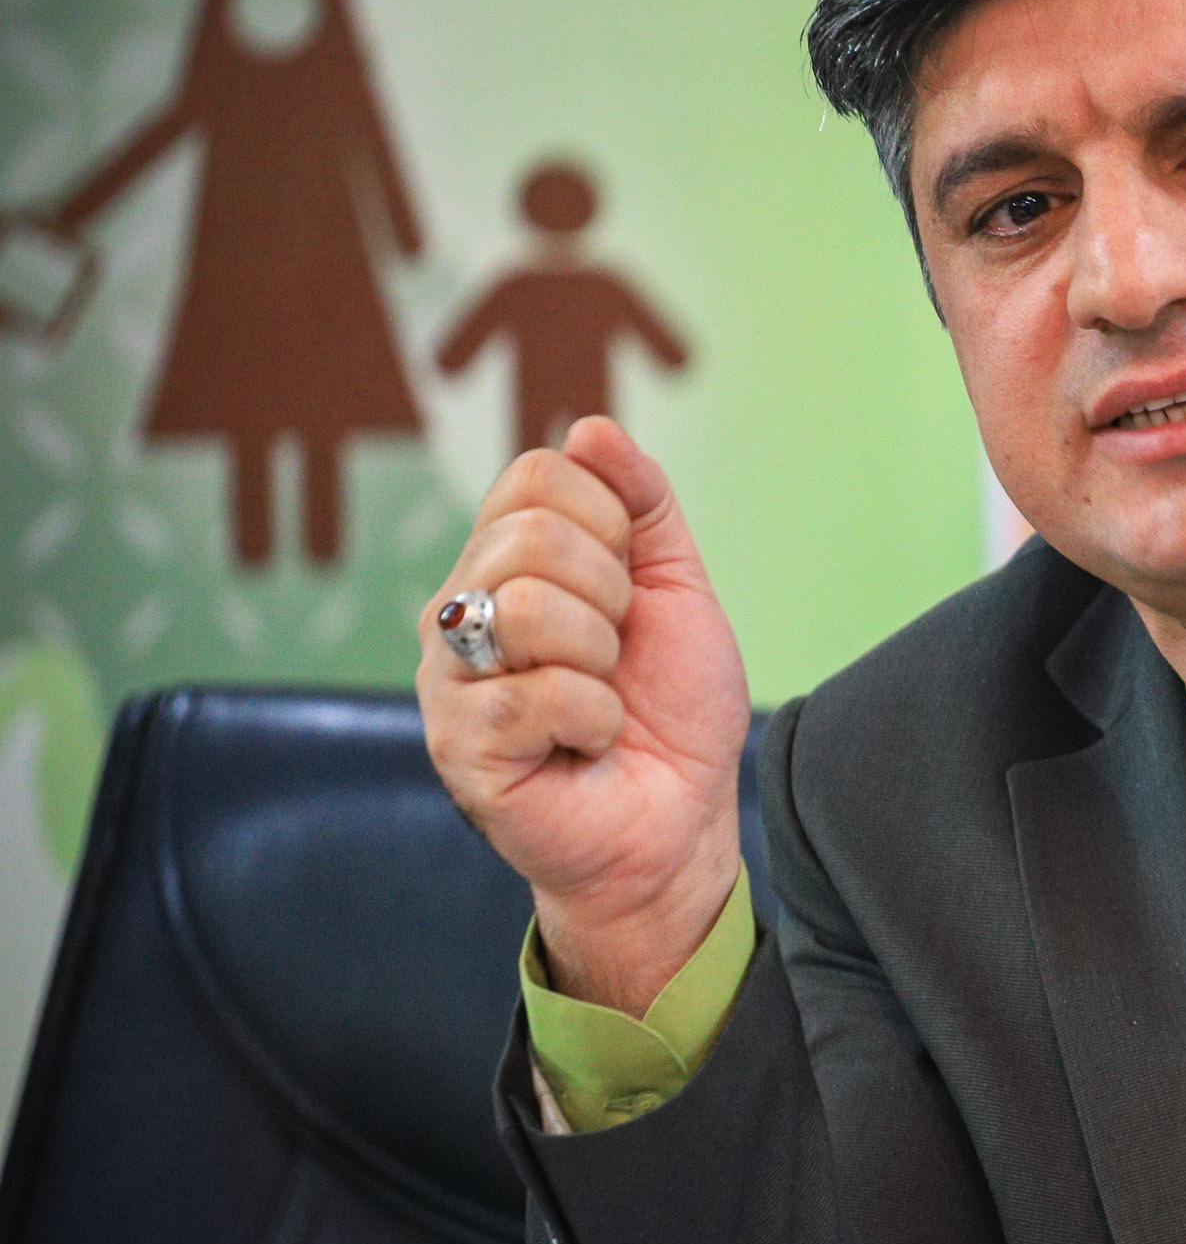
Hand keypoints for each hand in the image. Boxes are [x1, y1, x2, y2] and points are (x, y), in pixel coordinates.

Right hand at [418, 417, 749, 1014]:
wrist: (680, 816)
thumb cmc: (671, 706)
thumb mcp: (677, 587)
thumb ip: (642, 503)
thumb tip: (593, 426)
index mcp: (507, 560)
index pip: (537, 475)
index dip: (612, 522)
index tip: (632, 587)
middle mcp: (462, 606)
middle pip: (534, 536)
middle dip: (613, 596)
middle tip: (617, 651)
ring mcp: (448, 676)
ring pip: (529, 607)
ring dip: (601, 658)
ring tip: (601, 696)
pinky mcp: (458, 743)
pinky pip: (535, 693)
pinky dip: (592, 718)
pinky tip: (585, 742)